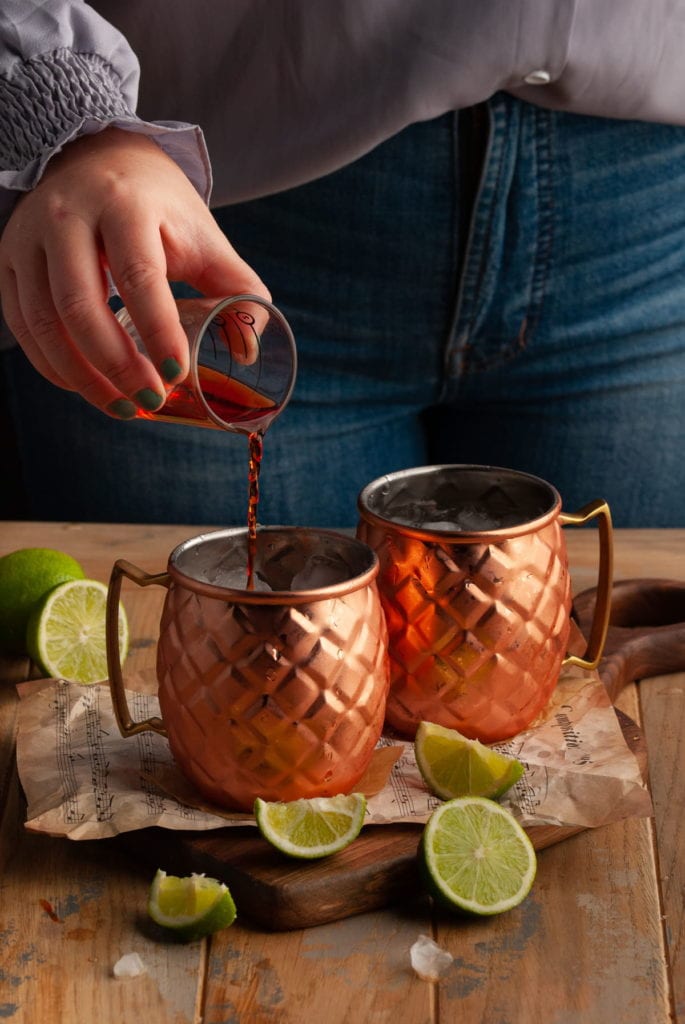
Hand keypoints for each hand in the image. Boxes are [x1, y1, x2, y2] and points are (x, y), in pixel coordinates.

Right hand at [0, 128, 269, 417]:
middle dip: (116, 365)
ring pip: (44, 322)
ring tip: (123, 407)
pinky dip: (53, 366)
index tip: (177, 375)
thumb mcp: (204, 236)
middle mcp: (68, 215)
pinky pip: (23, 326)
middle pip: (80, 305)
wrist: (98, 158)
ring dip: (83, 377)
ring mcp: (30, 237)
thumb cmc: (159, 208)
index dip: (157, 331)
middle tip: (150, 399)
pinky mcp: (8, 259)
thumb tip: (248, 350)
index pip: (139, 275)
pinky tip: (87, 387)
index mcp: (126, 203)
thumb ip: (237, 288)